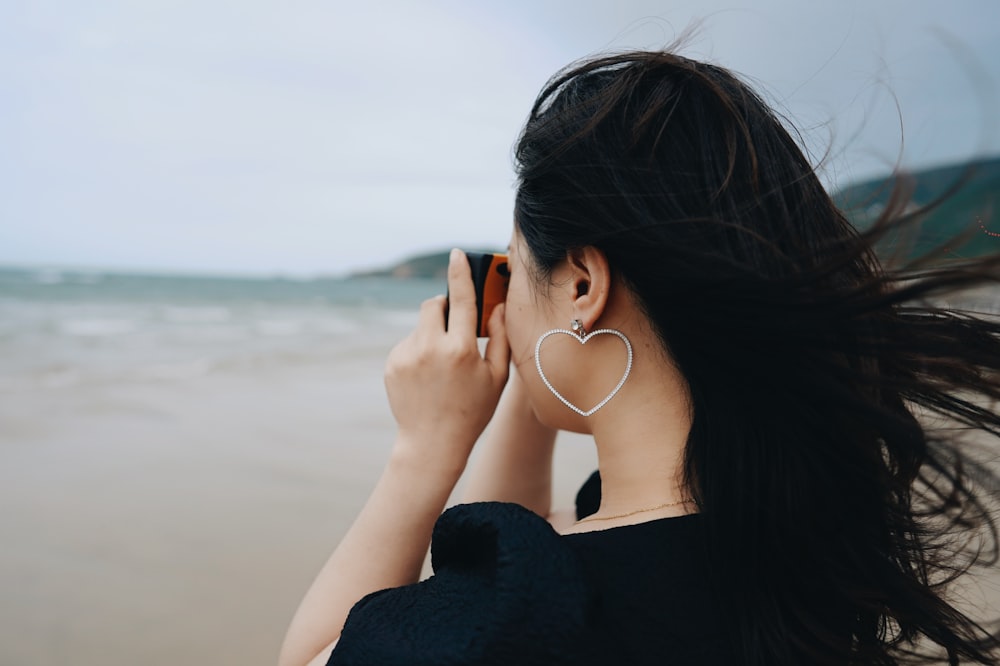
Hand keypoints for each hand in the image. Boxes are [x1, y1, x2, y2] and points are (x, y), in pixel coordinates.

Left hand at [384, 249, 510, 474]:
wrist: (432, 444)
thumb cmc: (472, 412)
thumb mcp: (496, 377)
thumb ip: (499, 338)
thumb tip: (497, 307)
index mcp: (460, 349)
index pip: (461, 298)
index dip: (460, 273)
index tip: (456, 254)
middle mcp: (430, 347)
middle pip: (433, 305)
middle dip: (444, 307)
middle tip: (455, 326)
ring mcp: (407, 355)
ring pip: (421, 327)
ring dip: (432, 335)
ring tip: (442, 368)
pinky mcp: (391, 364)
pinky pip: (408, 345)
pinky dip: (419, 352)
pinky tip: (427, 378)